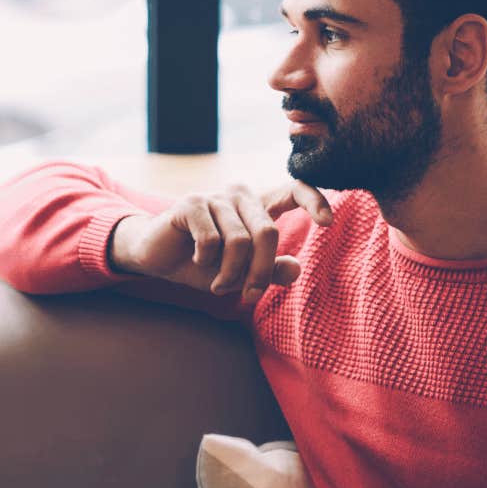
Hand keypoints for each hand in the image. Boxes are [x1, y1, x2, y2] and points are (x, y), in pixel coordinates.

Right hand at [109, 181, 333, 304]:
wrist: (157, 260)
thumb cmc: (203, 265)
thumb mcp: (241, 274)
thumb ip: (269, 270)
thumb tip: (296, 268)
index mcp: (257, 207)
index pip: (293, 190)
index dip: (314, 201)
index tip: (328, 223)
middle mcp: (239, 195)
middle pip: (267, 233)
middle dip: (260, 272)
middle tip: (249, 296)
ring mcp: (215, 196)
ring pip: (240, 241)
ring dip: (231, 273)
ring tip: (219, 285)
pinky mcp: (191, 203)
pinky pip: (212, 239)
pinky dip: (208, 261)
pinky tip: (198, 262)